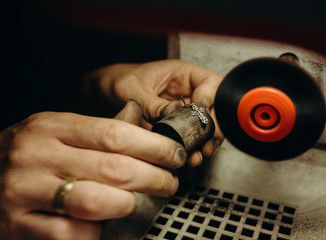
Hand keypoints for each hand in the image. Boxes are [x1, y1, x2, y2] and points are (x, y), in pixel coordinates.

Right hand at [0, 101, 186, 239]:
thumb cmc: (28, 154)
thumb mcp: (55, 131)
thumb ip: (95, 129)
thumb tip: (138, 121)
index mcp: (51, 127)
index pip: (115, 133)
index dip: (154, 146)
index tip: (174, 154)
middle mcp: (37, 155)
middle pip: (113, 167)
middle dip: (154, 177)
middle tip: (169, 181)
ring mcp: (25, 191)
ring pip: (95, 201)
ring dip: (127, 203)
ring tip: (136, 200)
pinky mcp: (20, 225)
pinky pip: (72, 233)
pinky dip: (95, 231)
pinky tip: (99, 223)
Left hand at [86, 60, 223, 165]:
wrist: (100, 96)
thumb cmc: (117, 81)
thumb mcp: (133, 88)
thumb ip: (153, 103)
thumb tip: (174, 114)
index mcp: (180, 75)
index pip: (209, 81)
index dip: (210, 96)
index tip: (201, 109)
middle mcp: (185, 93)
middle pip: (213, 107)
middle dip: (213, 125)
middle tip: (208, 139)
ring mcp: (181, 112)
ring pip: (205, 126)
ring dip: (206, 140)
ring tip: (200, 153)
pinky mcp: (175, 129)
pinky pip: (190, 138)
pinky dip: (193, 148)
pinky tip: (191, 156)